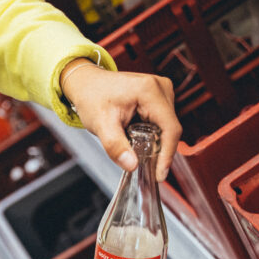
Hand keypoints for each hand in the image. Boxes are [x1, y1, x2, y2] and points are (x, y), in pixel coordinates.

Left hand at [60, 59, 181, 181]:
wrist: (87, 84)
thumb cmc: (92, 98)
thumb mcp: (101, 124)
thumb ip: (115, 146)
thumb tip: (132, 165)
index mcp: (149, 91)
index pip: (170, 129)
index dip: (167, 154)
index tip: (160, 175)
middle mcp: (160, 87)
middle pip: (170, 129)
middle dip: (159, 150)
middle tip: (144, 166)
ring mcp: (162, 90)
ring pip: (168, 127)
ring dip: (156, 142)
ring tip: (137, 148)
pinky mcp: (160, 96)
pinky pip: (163, 122)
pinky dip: (153, 135)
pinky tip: (139, 139)